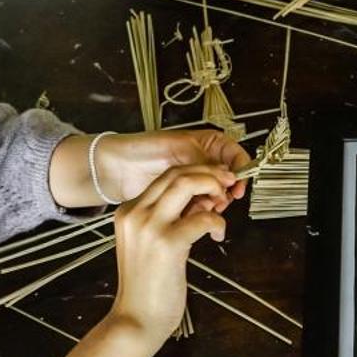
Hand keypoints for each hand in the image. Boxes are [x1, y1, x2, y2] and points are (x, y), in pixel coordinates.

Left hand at [93, 129, 248, 206]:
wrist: (116, 167)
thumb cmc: (144, 148)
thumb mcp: (181, 148)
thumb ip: (205, 161)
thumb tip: (227, 175)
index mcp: (206, 143)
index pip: (234, 154)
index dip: (241, 169)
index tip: (238, 185)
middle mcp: (201, 162)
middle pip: (226, 178)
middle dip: (225, 190)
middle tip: (219, 201)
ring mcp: (192, 182)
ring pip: (214, 194)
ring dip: (212, 202)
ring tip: (203, 208)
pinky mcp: (182, 198)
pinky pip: (198, 206)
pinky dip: (199, 211)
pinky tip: (192, 213)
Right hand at [106, 164, 236, 345]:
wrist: (136, 319)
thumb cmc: (147, 285)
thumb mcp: (151, 242)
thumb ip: (172, 217)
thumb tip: (203, 199)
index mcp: (127, 211)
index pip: (165, 176)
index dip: (196, 173)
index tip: (215, 182)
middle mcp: (134, 213)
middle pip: (176, 173)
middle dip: (208, 174)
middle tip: (227, 186)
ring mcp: (149, 227)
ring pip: (187, 184)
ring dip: (212, 189)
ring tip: (222, 206)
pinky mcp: (167, 244)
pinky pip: (203, 218)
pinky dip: (217, 223)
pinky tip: (217, 236)